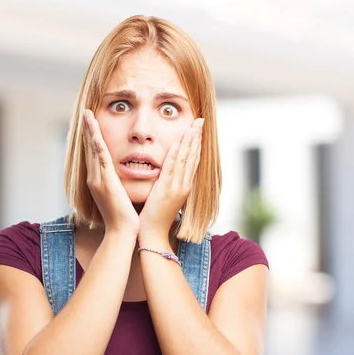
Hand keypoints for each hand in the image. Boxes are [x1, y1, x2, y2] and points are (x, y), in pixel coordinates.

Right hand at [83, 109, 139, 236]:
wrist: (122, 232)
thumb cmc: (124, 218)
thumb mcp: (119, 197)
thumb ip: (118, 186)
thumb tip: (121, 180)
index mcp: (98, 181)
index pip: (93, 155)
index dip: (91, 139)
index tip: (91, 124)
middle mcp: (94, 179)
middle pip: (89, 149)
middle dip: (87, 130)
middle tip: (85, 113)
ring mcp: (98, 180)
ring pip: (93, 150)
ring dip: (90, 132)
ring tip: (87, 115)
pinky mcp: (106, 182)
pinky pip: (101, 159)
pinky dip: (97, 144)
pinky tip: (96, 133)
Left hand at [138, 118, 203, 243]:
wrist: (153, 234)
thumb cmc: (156, 216)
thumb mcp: (165, 196)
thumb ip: (168, 182)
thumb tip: (167, 171)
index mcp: (185, 186)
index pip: (193, 160)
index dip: (196, 143)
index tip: (198, 128)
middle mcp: (184, 185)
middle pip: (192, 156)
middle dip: (196, 137)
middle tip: (200, 120)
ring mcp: (176, 188)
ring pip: (184, 161)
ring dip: (189, 142)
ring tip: (193, 126)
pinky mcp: (166, 192)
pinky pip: (170, 171)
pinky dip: (174, 157)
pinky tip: (176, 144)